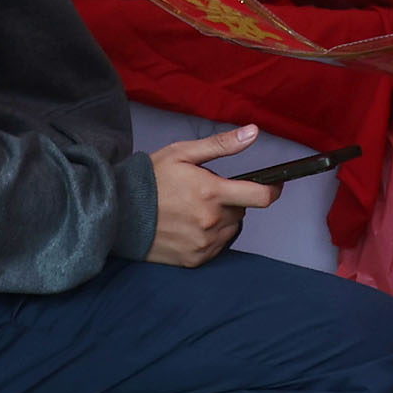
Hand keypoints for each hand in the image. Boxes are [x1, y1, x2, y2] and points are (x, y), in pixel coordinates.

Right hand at [144, 125, 278, 266]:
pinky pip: (216, 247)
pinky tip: (188, 226)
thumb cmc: (149, 179)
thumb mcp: (183, 153)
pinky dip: (209, 237)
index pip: (260, 196)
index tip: (275, 185)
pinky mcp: (194, 259)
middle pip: (242, 212)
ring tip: (193, 210)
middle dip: (231, 201)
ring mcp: (203, 243)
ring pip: (230, 230)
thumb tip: (253, 132)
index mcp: (212, 193)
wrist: (117, 212)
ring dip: (221, 220)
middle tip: (204, 193)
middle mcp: (211, 222)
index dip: (273, 190)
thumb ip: (222, 145)